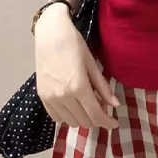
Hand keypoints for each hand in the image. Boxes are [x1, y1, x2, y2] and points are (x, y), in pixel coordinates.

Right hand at [34, 5, 119, 129]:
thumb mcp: (92, 64)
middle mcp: (63, 97)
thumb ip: (103, 87)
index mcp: (79, 87)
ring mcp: (50, 98)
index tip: (114, 124)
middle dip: (96, 120)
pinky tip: (74, 106)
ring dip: (82, 118)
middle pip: (84, 121)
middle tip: (103, 110)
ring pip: (70, 121)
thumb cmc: (74, 44)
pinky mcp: (42, 96)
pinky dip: (68, 116)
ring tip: (88, 105)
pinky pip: (56, 117)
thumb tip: (115, 105)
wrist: (50, 33)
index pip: (95, 115)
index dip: (107, 122)